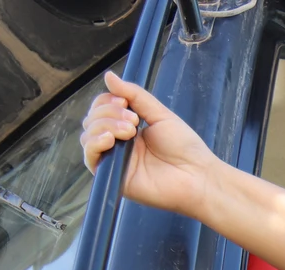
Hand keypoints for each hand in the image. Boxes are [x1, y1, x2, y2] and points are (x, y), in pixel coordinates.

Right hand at [81, 71, 221, 215]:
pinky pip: (90, 158)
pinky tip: (110, 139)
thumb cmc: (184, 147)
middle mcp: (118, 144)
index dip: (107, 101)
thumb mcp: (159, 114)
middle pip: (92, 120)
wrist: (196, 175)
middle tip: (134, 121)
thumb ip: (134, 95)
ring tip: (131, 131)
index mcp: (128, 128)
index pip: (101, 109)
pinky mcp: (112, 177)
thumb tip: (108, 76)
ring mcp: (114, 160)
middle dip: (109, 113)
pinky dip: (95, 143)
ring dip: (105, 125)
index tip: (125, 103)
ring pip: (88, 136)